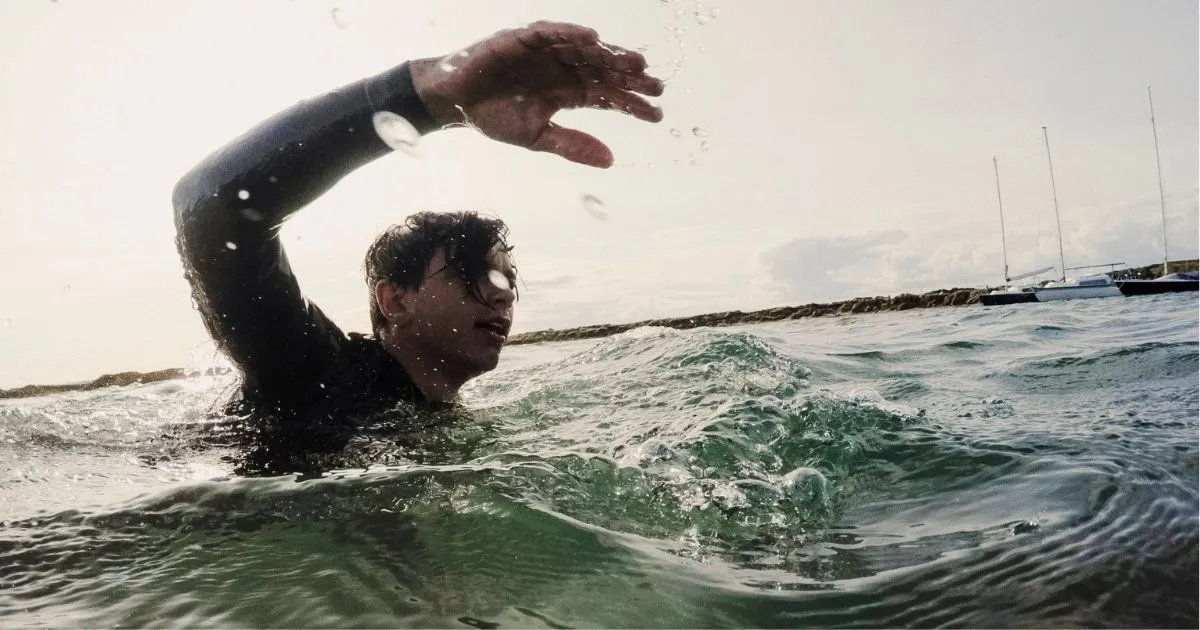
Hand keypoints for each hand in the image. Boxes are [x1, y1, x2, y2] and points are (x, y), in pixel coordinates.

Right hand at [411, 21, 664, 167]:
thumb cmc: (493, 115)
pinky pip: (550, 33)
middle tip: (657, 85)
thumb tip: (611, 160)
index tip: (657, 115)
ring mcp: (544, 52)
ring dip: (610, 54)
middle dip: (630, 78)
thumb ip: (572, 145)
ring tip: (636, 63)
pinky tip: (593, 39)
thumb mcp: (536, 137)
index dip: (631, 104)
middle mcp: (561, 68)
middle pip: (603, 70)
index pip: (606, 96)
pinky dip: (570, 33)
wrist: (453, 102)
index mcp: (567, 91)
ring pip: (584, 50)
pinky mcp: (522, 39)